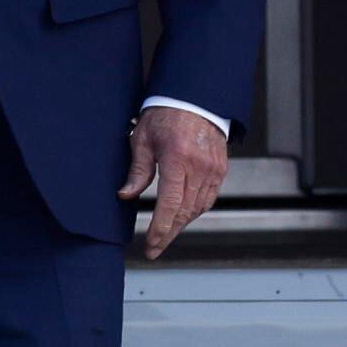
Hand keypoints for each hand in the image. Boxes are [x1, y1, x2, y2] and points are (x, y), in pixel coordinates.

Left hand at [120, 107, 230, 256]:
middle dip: (169, 234)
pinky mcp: (220, 169)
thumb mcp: (143, 139)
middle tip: (155, 249)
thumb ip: (137, 170)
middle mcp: (200, 168)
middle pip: (185, 212)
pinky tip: (182, 217)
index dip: (160, 229)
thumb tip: (126, 195)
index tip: (150, 244)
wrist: (195, 98)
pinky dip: (194, 211)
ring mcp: (214, 170)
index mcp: (178, 160)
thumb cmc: (165, 114)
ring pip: (198, 209)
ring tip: (165, 236)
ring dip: (181, 224)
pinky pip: (208, 198)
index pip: (170, 204)